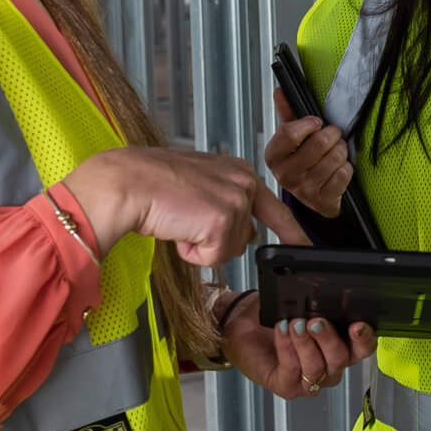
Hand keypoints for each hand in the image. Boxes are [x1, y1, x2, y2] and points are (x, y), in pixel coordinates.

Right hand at [60, 147, 306, 269]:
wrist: (127, 183)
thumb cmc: (153, 184)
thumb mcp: (201, 187)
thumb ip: (227, 205)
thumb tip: (247, 234)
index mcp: (239, 172)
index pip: (274, 208)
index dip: (290, 232)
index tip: (303, 246)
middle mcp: (244, 183)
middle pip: (244, 237)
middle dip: (216, 240)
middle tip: (187, 219)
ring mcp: (235, 201)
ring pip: (227, 250)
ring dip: (200, 246)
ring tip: (179, 220)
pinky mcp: (222, 222)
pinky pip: (212, 258)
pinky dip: (191, 253)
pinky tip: (178, 229)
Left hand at [225, 312, 378, 398]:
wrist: (242, 324)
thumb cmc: (276, 314)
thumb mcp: (301, 301)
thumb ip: (319, 298)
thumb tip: (325, 288)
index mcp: (343, 345)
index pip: (364, 347)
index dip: (365, 338)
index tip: (357, 325)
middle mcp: (330, 367)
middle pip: (342, 359)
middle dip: (329, 339)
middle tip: (315, 321)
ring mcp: (310, 380)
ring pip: (317, 368)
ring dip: (305, 343)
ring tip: (294, 323)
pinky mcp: (287, 387)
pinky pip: (292, 370)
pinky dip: (287, 347)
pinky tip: (281, 330)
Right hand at [264, 89, 352, 219]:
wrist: (313, 197)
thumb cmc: (303, 163)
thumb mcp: (293, 138)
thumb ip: (288, 113)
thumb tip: (281, 91)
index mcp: (274, 156)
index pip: (289, 133)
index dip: (308, 124)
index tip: (316, 122)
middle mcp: (285, 174)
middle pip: (318, 143)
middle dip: (332, 134)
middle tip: (332, 135)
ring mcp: (304, 189)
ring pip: (334, 157)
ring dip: (341, 150)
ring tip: (336, 151)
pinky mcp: (322, 199)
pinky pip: (344, 173)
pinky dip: (347, 167)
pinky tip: (338, 169)